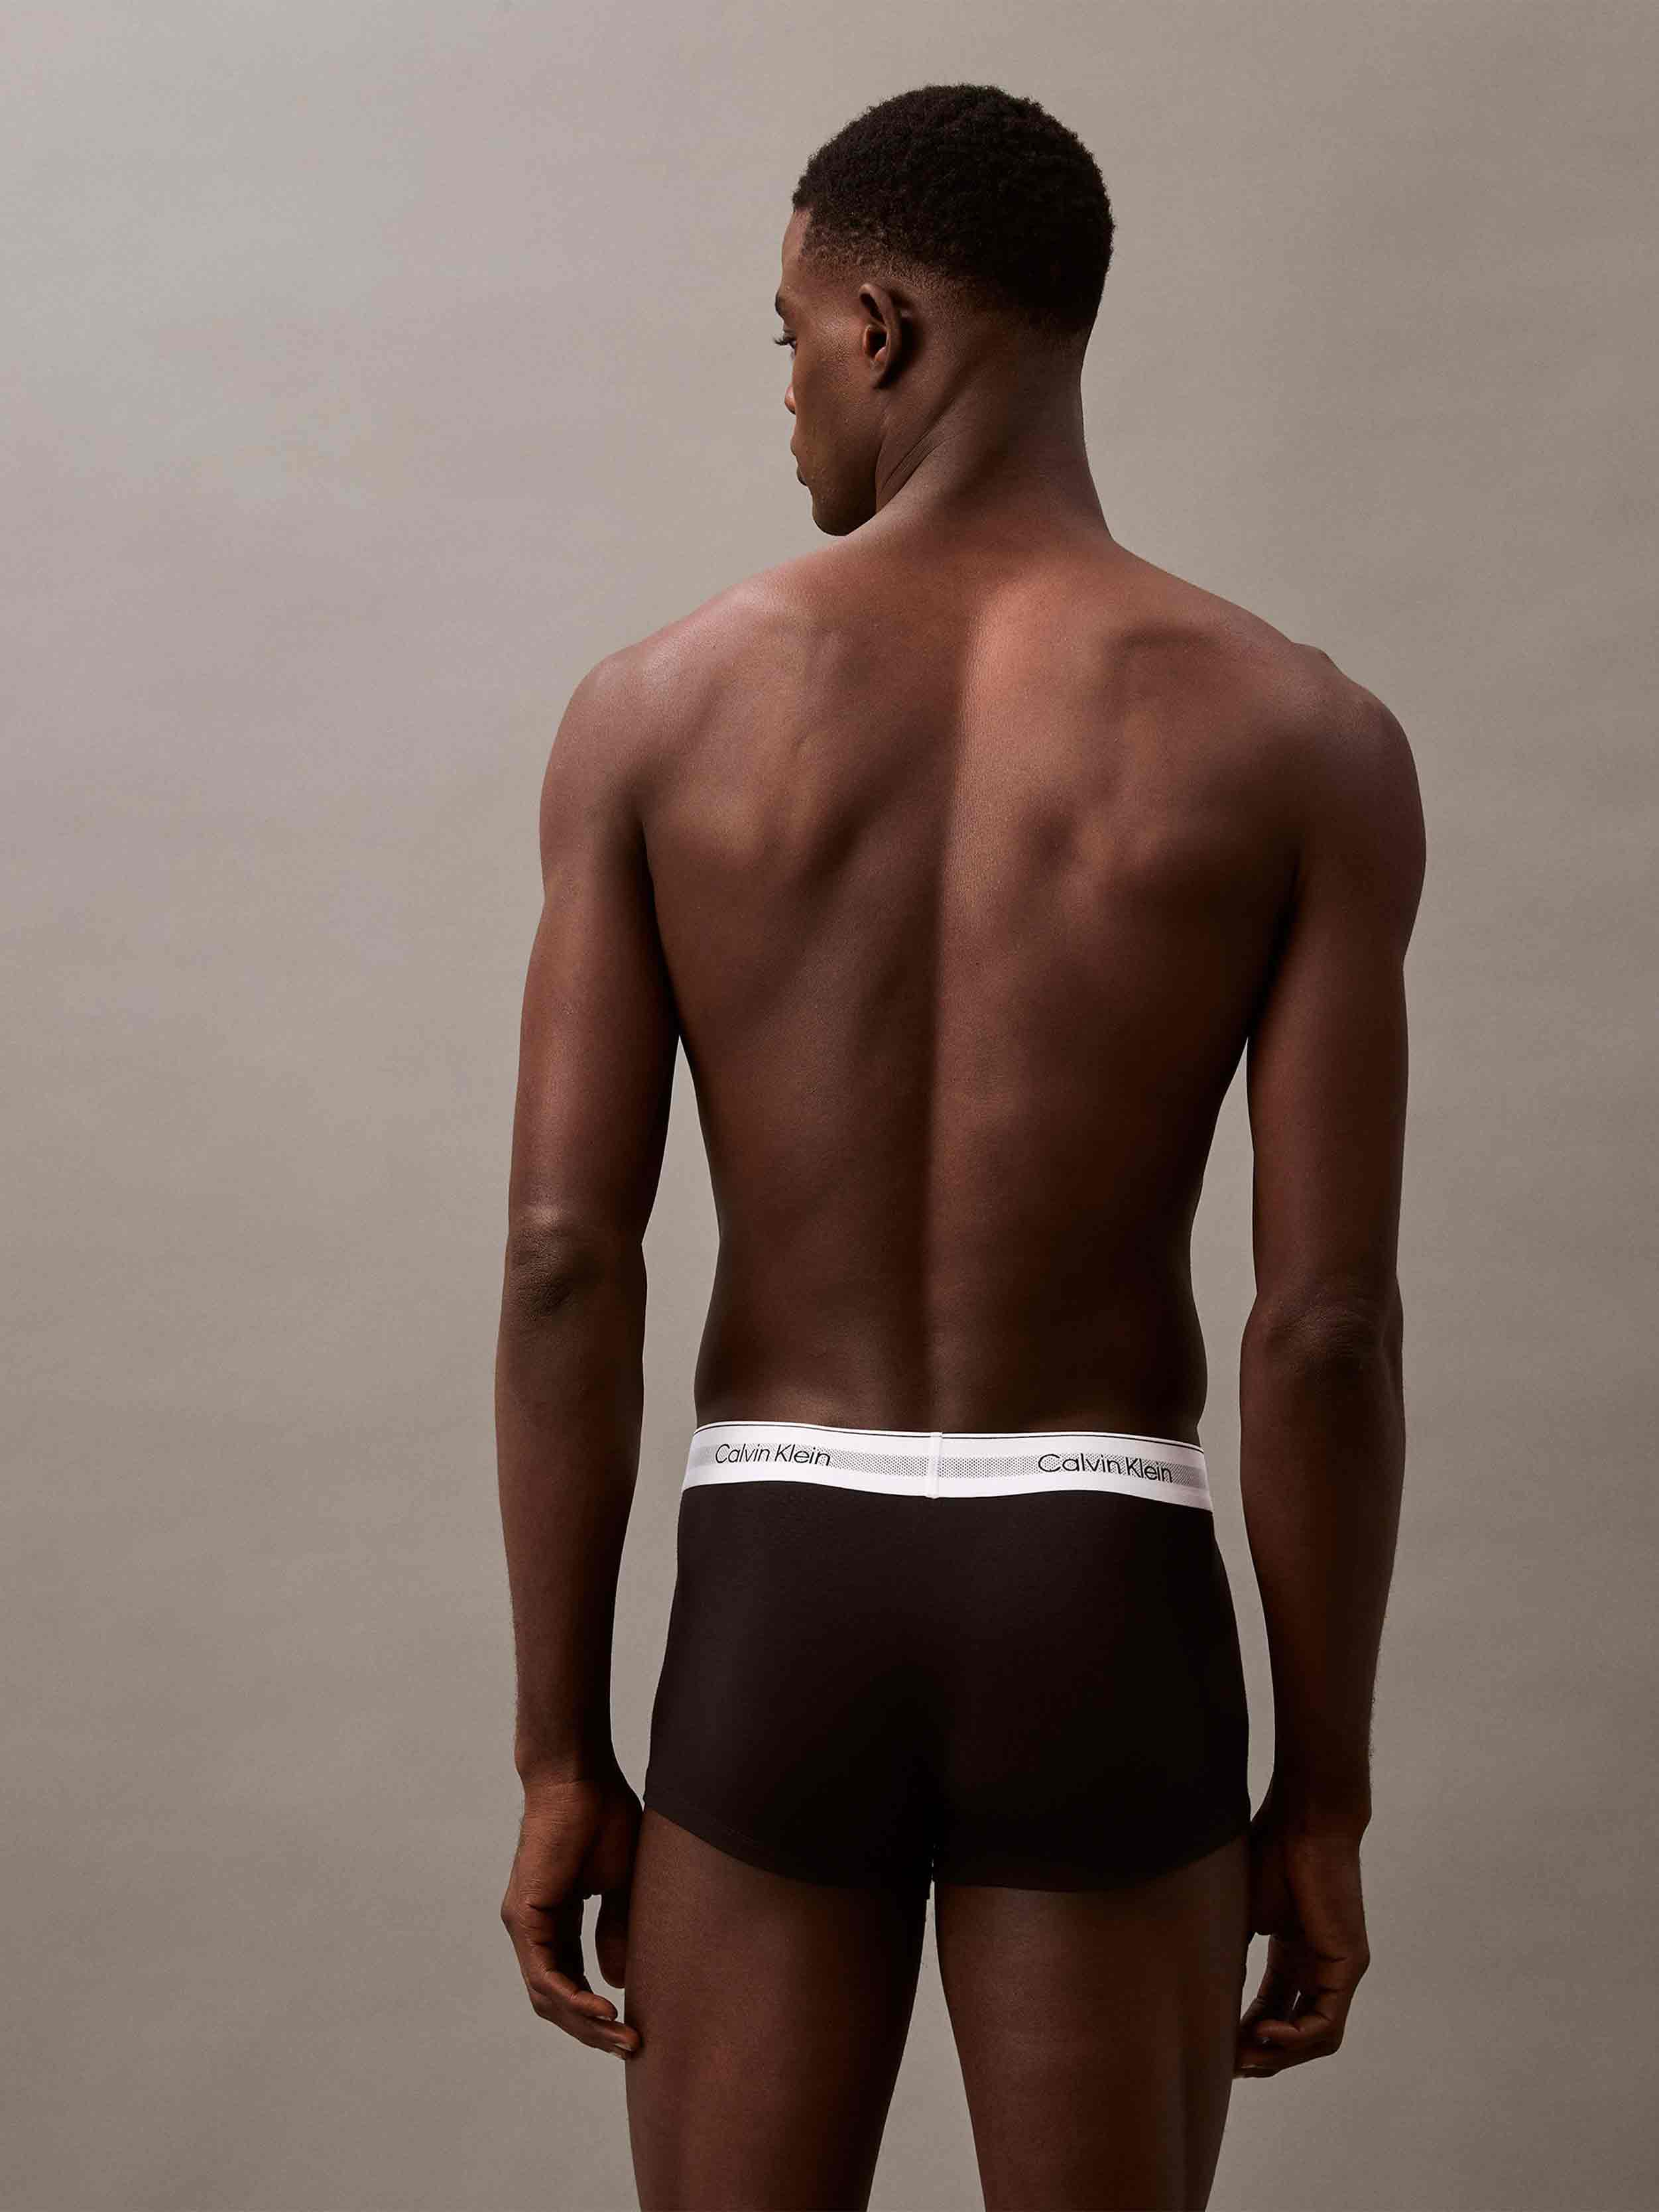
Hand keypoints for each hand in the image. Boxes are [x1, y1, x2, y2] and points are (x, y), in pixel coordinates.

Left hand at [500, 1768, 641, 2056]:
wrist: (578, 1778)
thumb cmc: (602, 1816)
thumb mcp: (619, 1884)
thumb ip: (616, 1929)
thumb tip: (617, 1981)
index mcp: (555, 1920)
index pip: (570, 1979)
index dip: (598, 2008)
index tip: (633, 2025)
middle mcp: (533, 1928)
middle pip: (557, 1998)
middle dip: (593, 2028)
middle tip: (630, 2045)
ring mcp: (525, 1924)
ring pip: (549, 1995)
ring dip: (585, 2023)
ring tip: (623, 2037)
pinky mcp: (524, 1916)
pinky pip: (545, 1974)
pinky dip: (573, 1999)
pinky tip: (604, 2010)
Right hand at [1234, 1807, 1369, 2077]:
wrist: (1303, 1818)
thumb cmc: (1269, 1851)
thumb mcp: (1241, 1916)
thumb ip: (1233, 1958)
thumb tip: (1205, 1999)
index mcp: (1293, 1952)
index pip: (1272, 2008)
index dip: (1245, 2032)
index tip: (1215, 2045)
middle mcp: (1318, 1965)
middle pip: (1293, 2030)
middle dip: (1260, 2054)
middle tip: (1226, 2065)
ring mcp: (1338, 1968)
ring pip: (1314, 2037)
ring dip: (1277, 2055)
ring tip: (1242, 2057)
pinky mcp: (1348, 1964)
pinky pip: (1327, 2024)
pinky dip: (1295, 2039)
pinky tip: (1263, 2033)